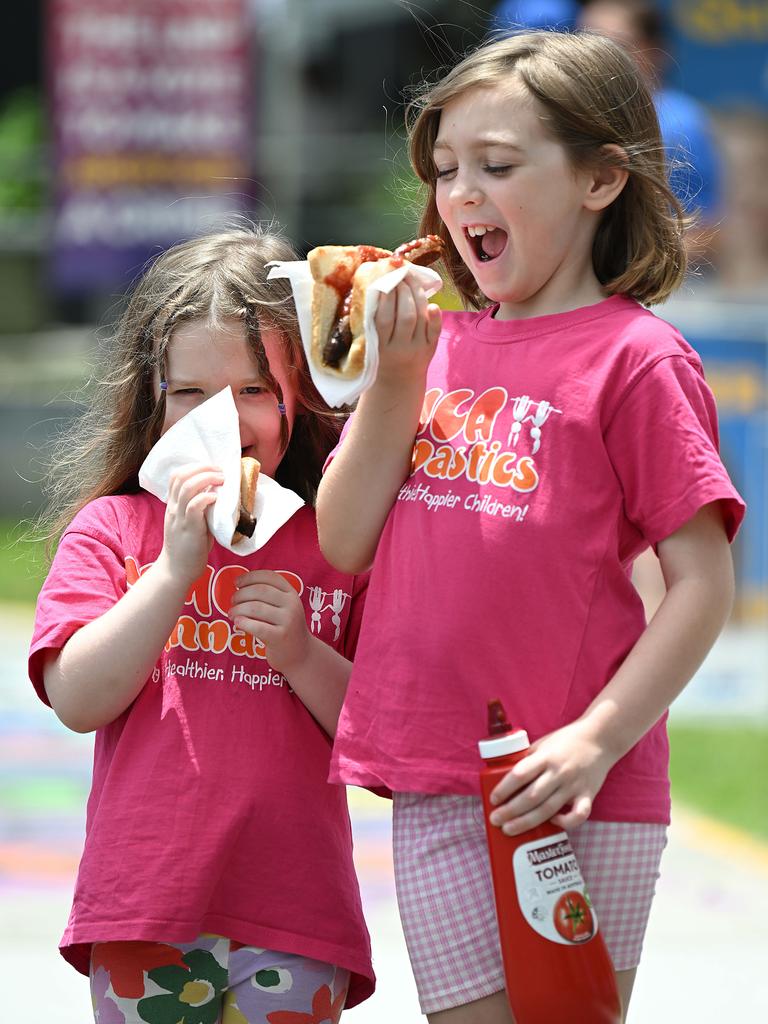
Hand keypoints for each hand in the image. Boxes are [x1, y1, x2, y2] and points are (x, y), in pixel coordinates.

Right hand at [159, 464, 222, 586]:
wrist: (176, 571)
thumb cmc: (187, 548)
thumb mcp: (192, 522)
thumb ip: (200, 509)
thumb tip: (218, 494)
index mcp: (174, 505)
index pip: (176, 476)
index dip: (195, 466)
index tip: (212, 468)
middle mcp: (174, 508)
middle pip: (181, 476)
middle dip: (203, 467)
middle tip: (220, 470)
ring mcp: (180, 517)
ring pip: (187, 487)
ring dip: (207, 478)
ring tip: (222, 479)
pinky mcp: (189, 528)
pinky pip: (194, 506)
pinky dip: (206, 497)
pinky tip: (217, 497)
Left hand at [229, 570, 309, 675]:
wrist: (301, 654)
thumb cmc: (284, 628)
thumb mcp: (283, 608)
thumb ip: (268, 596)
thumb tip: (239, 586)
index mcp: (291, 593)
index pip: (269, 576)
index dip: (250, 577)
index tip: (236, 583)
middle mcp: (292, 604)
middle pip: (260, 590)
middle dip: (241, 594)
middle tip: (232, 602)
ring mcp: (288, 621)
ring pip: (256, 608)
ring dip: (238, 609)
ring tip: (232, 614)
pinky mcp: (281, 637)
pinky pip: (257, 627)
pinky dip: (244, 623)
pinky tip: (237, 622)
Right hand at [373, 277, 441, 389]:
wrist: (398, 382)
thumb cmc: (380, 355)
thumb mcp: (371, 342)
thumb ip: (373, 320)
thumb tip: (377, 284)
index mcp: (381, 347)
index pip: (384, 319)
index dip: (386, 297)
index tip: (385, 280)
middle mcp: (400, 349)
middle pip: (405, 316)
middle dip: (403, 291)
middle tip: (400, 276)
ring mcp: (417, 349)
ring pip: (420, 318)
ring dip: (417, 295)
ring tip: (411, 281)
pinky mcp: (430, 348)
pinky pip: (435, 330)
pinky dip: (436, 315)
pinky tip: (432, 302)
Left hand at [488, 720, 616, 835]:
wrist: (600, 737)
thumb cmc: (567, 740)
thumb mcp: (544, 744)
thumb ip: (529, 760)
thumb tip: (507, 778)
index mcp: (546, 757)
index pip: (520, 774)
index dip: (504, 789)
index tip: (493, 799)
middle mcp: (559, 772)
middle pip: (531, 796)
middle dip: (510, 811)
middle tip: (495, 820)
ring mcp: (574, 785)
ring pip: (548, 808)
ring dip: (527, 822)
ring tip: (509, 829)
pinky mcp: (588, 795)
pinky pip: (579, 815)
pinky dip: (566, 823)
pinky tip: (552, 823)